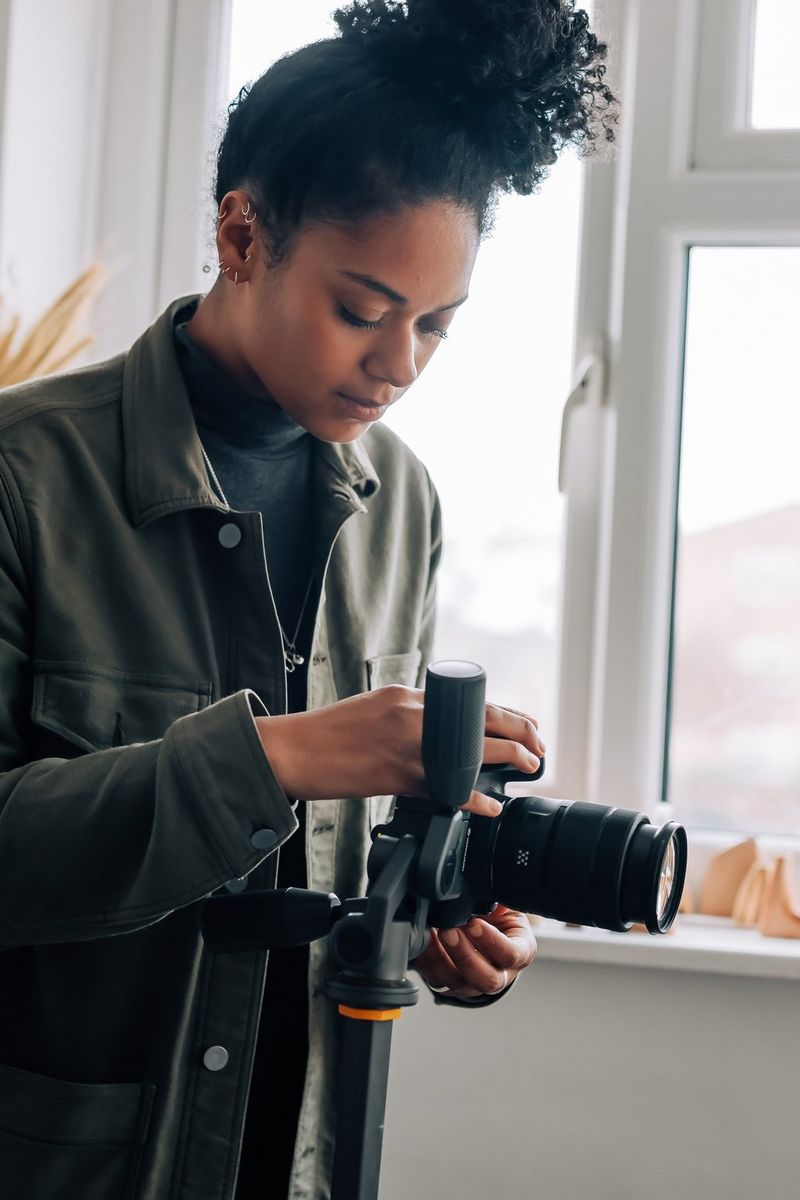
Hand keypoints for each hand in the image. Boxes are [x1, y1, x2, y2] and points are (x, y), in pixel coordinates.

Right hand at [255, 686, 544, 816]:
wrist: (289, 750)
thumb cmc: (324, 735)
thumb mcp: (372, 710)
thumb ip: (406, 718)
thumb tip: (436, 737)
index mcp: (406, 697)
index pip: (469, 700)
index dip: (505, 713)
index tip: (527, 723)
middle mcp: (411, 714)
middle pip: (481, 719)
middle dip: (519, 732)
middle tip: (538, 748)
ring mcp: (406, 744)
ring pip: (472, 749)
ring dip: (508, 757)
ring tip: (529, 767)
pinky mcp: (396, 775)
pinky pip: (446, 786)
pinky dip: (474, 797)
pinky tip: (490, 806)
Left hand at [411, 905, 536, 999]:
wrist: (484, 929)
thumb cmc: (499, 918)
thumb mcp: (506, 906)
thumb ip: (499, 901)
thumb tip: (493, 899)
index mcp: (520, 952)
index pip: (511, 955)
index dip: (492, 942)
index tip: (474, 924)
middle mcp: (501, 974)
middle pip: (487, 979)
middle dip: (465, 955)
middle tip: (448, 931)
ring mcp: (474, 984)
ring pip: (459, 982)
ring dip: (441, 959)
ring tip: (431, 933)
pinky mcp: (451, 985)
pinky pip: (437, 979)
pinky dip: (427, 961)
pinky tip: (422, 942)